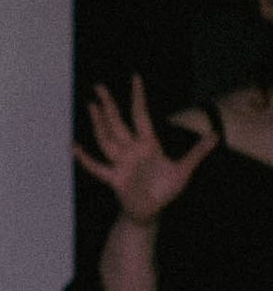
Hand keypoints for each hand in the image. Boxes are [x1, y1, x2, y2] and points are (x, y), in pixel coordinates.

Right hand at [73, 77, 215, 225]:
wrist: (152, 212)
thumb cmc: (165, 190)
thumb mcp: (183, 171)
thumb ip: (196, 153)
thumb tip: (216, 136)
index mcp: (148, 144)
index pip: (141, 115)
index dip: (138, 97)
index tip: (135, 78)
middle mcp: (131, 150)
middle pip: (117, 123)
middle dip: (109, 105)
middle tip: (99, 86)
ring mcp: (120, 163)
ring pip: (106, 139)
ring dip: (99, 123)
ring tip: (91, 106)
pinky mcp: (113, 178)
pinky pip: (97, 167)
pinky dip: (85, 158)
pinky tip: (74, 147)